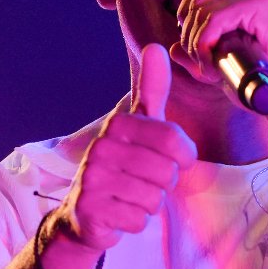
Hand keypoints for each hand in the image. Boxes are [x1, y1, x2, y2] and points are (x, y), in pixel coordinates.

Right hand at [55, 43, 196, 250]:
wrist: (84, 212)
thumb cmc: (122, 165)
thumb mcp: (138, 125)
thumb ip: (151, 90)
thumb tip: (155, 47)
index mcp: (118, 124)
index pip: (174, 141)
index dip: (183, 157)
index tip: (172, 159)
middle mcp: (101, 148)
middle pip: (167, 173)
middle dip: (164, 183)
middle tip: (143, 180)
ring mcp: (92, 179)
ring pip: (154, 198)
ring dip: (150, 203)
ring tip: (130, 195)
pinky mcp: (90, 209)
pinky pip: (139, 220)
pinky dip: (135, 221)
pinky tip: (119, 212)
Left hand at [169, 0, 267, 97]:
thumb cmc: (258, 86)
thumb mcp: (221, 67)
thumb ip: (197, 54)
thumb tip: (172, 48)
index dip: (187, 14)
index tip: (194, 47)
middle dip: (190, 34)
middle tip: (201, 64)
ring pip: (205, 9)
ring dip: (197, 44)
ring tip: (208, 70)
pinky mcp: (264, 6)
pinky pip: (216, 19)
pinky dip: (205, 45)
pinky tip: (212, 68)